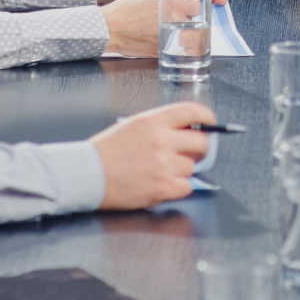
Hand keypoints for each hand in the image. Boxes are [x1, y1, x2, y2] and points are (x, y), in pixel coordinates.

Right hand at [90, 102, 214, 208]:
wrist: (88, 175)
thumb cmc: (107, 151)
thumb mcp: (133, 126)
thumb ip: (161, 125)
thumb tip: (187, 130)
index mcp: (154, 121)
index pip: (192, 112)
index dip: (207, 117)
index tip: (211, 122)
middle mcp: (162, 141)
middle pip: (201, 142)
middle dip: (199, 149)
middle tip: (190, 153)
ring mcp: (163, 165)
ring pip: (192, 167)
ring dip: (183, 170)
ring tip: (162, 170)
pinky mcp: (162, 188)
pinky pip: (187, 187)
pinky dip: (178, 187)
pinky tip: (162, 184)